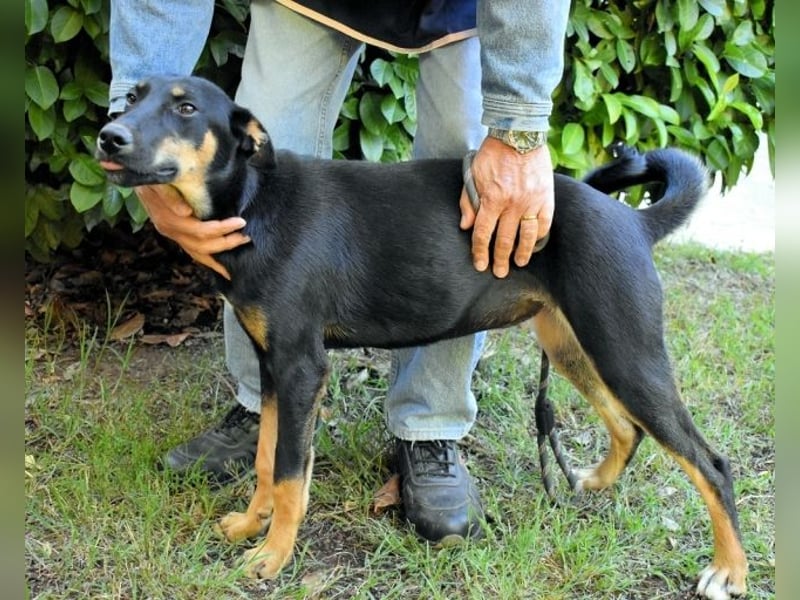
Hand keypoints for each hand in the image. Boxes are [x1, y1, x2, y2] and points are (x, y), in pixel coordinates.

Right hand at [135, 185, 250, 279]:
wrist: (137, 173)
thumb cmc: (153, 175)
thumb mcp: (158, 180)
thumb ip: (169, 195)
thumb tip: (185, 212)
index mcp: (168, 219)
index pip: (199, 230)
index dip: (222, 229)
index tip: (241, 221)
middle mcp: (169, 230)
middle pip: (201, 246)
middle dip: (226, 243)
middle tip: (246, 237)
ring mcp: (171, 234)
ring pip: (196, 254)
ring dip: (218, 256)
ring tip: (238, 255)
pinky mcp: (174, 234)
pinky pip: (192, 251)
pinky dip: (208, 258)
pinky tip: (220, 263)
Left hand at [458, 137, 553, 277]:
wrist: (518, 134)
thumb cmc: (492, 154)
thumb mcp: (472, 175)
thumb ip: (468, 201)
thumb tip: (466, 226)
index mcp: (492, 199)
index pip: (483, 234)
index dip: (480, 252)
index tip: (480, 265)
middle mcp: (512, 204)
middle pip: (504, 240)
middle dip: (500, 259)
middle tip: (499, 273)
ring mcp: (531, 202)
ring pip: (526, 236)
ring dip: (522, 253)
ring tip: (519, 263)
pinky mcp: (546, 197)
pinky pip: (544, 223)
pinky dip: (539, 236)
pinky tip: (535, 244)